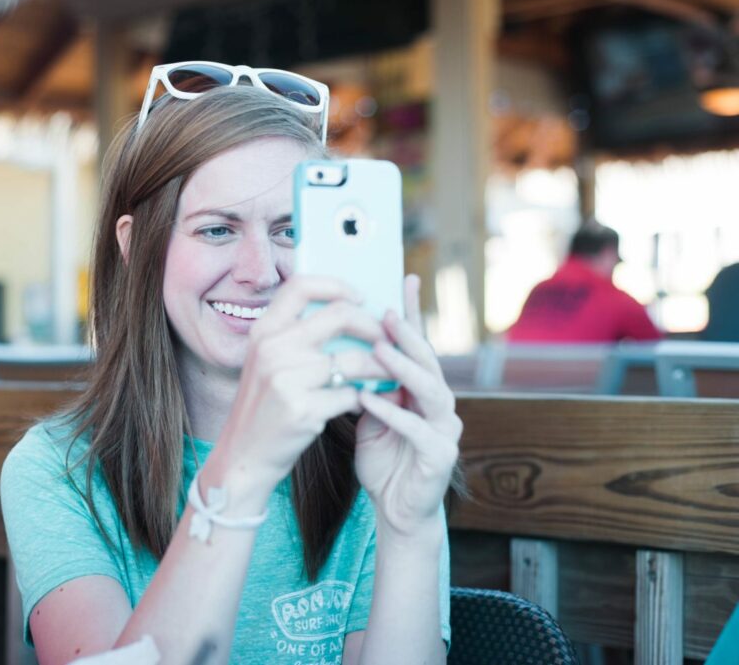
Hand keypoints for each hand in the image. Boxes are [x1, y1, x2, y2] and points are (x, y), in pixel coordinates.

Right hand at [215, 276, 387, 499]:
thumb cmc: (264, 406)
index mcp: (262, 331)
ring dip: (379, 368)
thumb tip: (350, 313)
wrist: (243, 455)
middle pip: (340, 316)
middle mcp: (272, 349)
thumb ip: (295, 337)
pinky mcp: (303, 410)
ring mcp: (286, 379)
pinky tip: (360, 405)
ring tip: (387, 375)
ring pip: (355, 360)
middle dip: (373, 326)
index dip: (336, 285)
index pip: (301, 286)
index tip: (359, 297)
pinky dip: (362, 400)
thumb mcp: (267, 362)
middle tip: (387, 339)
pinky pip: (351, 395)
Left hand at [354, 275, 461, 537]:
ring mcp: (444, 428)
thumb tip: (343, 346)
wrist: (396, 509)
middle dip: (407, 335)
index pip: (417, 343)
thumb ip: (366, 382)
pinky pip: (419, 430)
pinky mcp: (440, 456)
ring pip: (431, 389)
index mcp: (421, 388)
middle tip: (385, 314)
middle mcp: (439, 402)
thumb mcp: (370, 413)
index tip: (403, 278)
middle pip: (428, 360)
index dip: (413, 311)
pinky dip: (394, 414)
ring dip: (404, 368)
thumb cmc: (383, 458)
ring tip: (379, 350)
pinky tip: (371, 402)